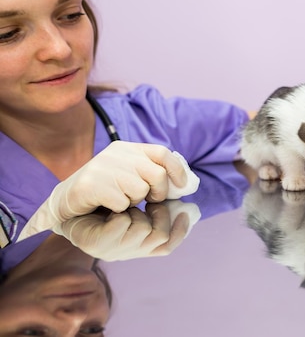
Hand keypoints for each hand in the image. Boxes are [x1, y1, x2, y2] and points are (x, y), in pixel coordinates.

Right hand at [18, 141, 198, 241]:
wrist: (66, 202)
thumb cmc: (105, 192)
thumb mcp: (130, 177)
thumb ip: (153, 175)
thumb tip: (185, 184)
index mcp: (128, 148)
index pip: (162, 152)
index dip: (177, 170)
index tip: (183, 186)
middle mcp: (116, 153)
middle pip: (156, 175)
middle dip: (158, 193)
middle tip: (148, 201)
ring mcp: (103, 167)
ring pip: (140, 190)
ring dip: (134, 202)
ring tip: (121, 201)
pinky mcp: (91, 184)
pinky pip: (122, 203)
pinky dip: (119, 210)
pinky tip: (107, 207)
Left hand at [52, 201, 200, 260]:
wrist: (65, 206)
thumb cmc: (102, 201)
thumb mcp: (134, 204)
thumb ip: (159, 206)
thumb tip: (188, 205)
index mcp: (135, 247)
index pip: (167, 247)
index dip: (181, 231)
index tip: (187, 211)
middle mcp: (124, 253)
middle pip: (160, 236)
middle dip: (160, 213)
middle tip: (153, 199)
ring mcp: (110, 251)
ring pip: (143, 228)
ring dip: (137, 208)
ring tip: (125, 201)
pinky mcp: (95, 244)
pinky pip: (123, 223)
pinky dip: (121, 209)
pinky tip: (112, 206)